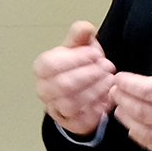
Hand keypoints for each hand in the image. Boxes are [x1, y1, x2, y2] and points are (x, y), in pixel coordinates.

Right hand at [34, 21, 115, 135]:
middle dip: (89, 75)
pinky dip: (98, 107)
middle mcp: (43, 90)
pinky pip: (82, 118)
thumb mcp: (79, 48)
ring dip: (95, 90)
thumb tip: (85, 27)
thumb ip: (80, 36)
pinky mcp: (70, 123)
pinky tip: (108, 96)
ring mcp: (54, 108)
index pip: (51, 64)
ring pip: (71, 103)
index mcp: (41, 68)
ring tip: (110, 80)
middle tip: (107, 67)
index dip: (75, 59)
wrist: (82, 92)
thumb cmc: (78, 67)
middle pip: (62, 84)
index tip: (96, 54)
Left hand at [110, 28, 151, 150]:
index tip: (118, 77)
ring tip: (119, 108)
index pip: (148, 90)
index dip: (127, 84)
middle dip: (122, 100)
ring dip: (127, 120)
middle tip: (113, 91)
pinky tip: (134, 129)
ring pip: (146, 132)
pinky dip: (142, 139)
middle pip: (142, 111)